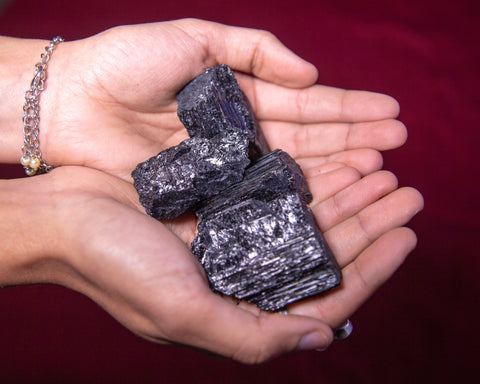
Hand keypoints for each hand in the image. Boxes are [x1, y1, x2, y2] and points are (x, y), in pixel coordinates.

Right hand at [20, 161, 420, 363]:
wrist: (65, 217)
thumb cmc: (113, 267)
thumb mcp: (182, 314)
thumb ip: (253, 335)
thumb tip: (322, 337)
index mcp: (241, 308)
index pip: (325, 293)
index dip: (372, 267)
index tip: (406, 236)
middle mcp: (245, 273)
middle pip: (324, 251)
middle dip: (369, 224)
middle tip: (407, 193)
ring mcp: (236, 235)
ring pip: (309, 219)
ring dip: (347, 198)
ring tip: (383, 171)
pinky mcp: (222, 203)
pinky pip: (281, 192)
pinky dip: (311, 179)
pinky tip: (337, 162)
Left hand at [41, 18, 403, 179]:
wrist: (72, 102)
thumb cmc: (126, 62)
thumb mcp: (196, 37)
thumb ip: (253, 50)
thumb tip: (311, 73)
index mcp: (241, 99)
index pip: (306, 105)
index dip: (349, 109)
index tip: (389, 114)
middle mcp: (241, 138)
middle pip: (307, 140)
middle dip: (354, 140)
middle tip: (399, 145)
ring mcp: (226, 169)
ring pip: (290, 171)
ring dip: (336, 169)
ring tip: (379, 169)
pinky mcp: (207, 195)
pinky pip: (256, 198)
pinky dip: (293, 198)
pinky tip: (330, 198)